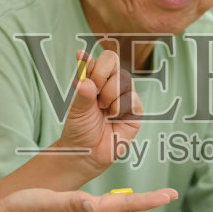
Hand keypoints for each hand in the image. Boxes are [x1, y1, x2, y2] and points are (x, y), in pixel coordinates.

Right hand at [0, 186, 176, 211]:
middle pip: (125, 208)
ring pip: (116, 209)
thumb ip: (72, 203)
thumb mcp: (50, 201)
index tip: (169, 195)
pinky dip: (118, 201)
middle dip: (148, 201)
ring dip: (135, 202)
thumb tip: (92, 205)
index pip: (125, 205)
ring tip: (152, 195)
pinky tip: (117, 197)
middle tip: (169, 194)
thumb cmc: (27, 208)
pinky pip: (104, 208)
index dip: (148, 200)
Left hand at [56, 46, 143, 169]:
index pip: (97, 60)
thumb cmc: (80, 130)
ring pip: (123, 79)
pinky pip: (131, 98)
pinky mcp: (136, 109)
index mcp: (95, 80)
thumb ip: (82, 91)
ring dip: (109, 95)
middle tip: (93, 96)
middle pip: (113, 61)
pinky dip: (119, 108)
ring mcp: (125, 95)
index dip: (90, 58)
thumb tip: (84, 73)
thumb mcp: (76, 109)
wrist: (87, 153)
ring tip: (102, 110)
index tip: (80, 57)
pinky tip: (113, 118)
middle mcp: (111, 83)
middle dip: (101, 76)